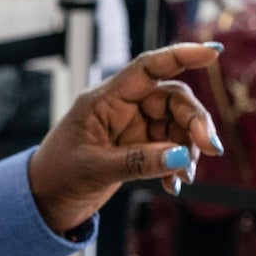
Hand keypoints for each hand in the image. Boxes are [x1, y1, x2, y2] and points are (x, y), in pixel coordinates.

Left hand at [28, 42, 224, 234]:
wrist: (42, 203)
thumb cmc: (56, 177)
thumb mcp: (95, 169)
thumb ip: (138, 162)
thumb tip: (182, 156)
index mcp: (102, 101)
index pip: (146, 68)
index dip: (179, 55)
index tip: (213, 53)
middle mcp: (120, 108)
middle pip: (171, 99)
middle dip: (195, 122)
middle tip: (210, 149)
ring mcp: (131, 128)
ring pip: (176, 125)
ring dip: (189, 149)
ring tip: (185, 177)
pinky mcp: (138, 148)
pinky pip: (170, 148)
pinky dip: (178, 165)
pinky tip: (175, 186)